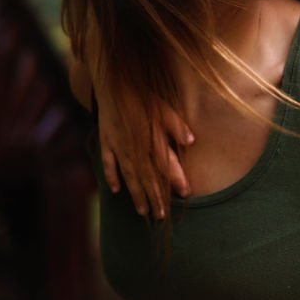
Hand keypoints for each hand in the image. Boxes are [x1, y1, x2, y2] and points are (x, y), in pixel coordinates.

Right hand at [98, 94, 192, 218]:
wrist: (113, 82)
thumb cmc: (143, 95)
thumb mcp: (164, 107)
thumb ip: (177, 126)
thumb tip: (192, 141)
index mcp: (151, 140)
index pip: (165, 166)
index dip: (176, 180)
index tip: (185, 195)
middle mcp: (134, 148)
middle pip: (147, 178)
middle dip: (155, 198)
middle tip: (161, 216)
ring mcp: (118, 146)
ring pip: (129, 176)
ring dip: (136, 194)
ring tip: (142, 212)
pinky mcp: (106, 141)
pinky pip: (108, 163)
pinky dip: (112, 177)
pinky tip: (115, 190)